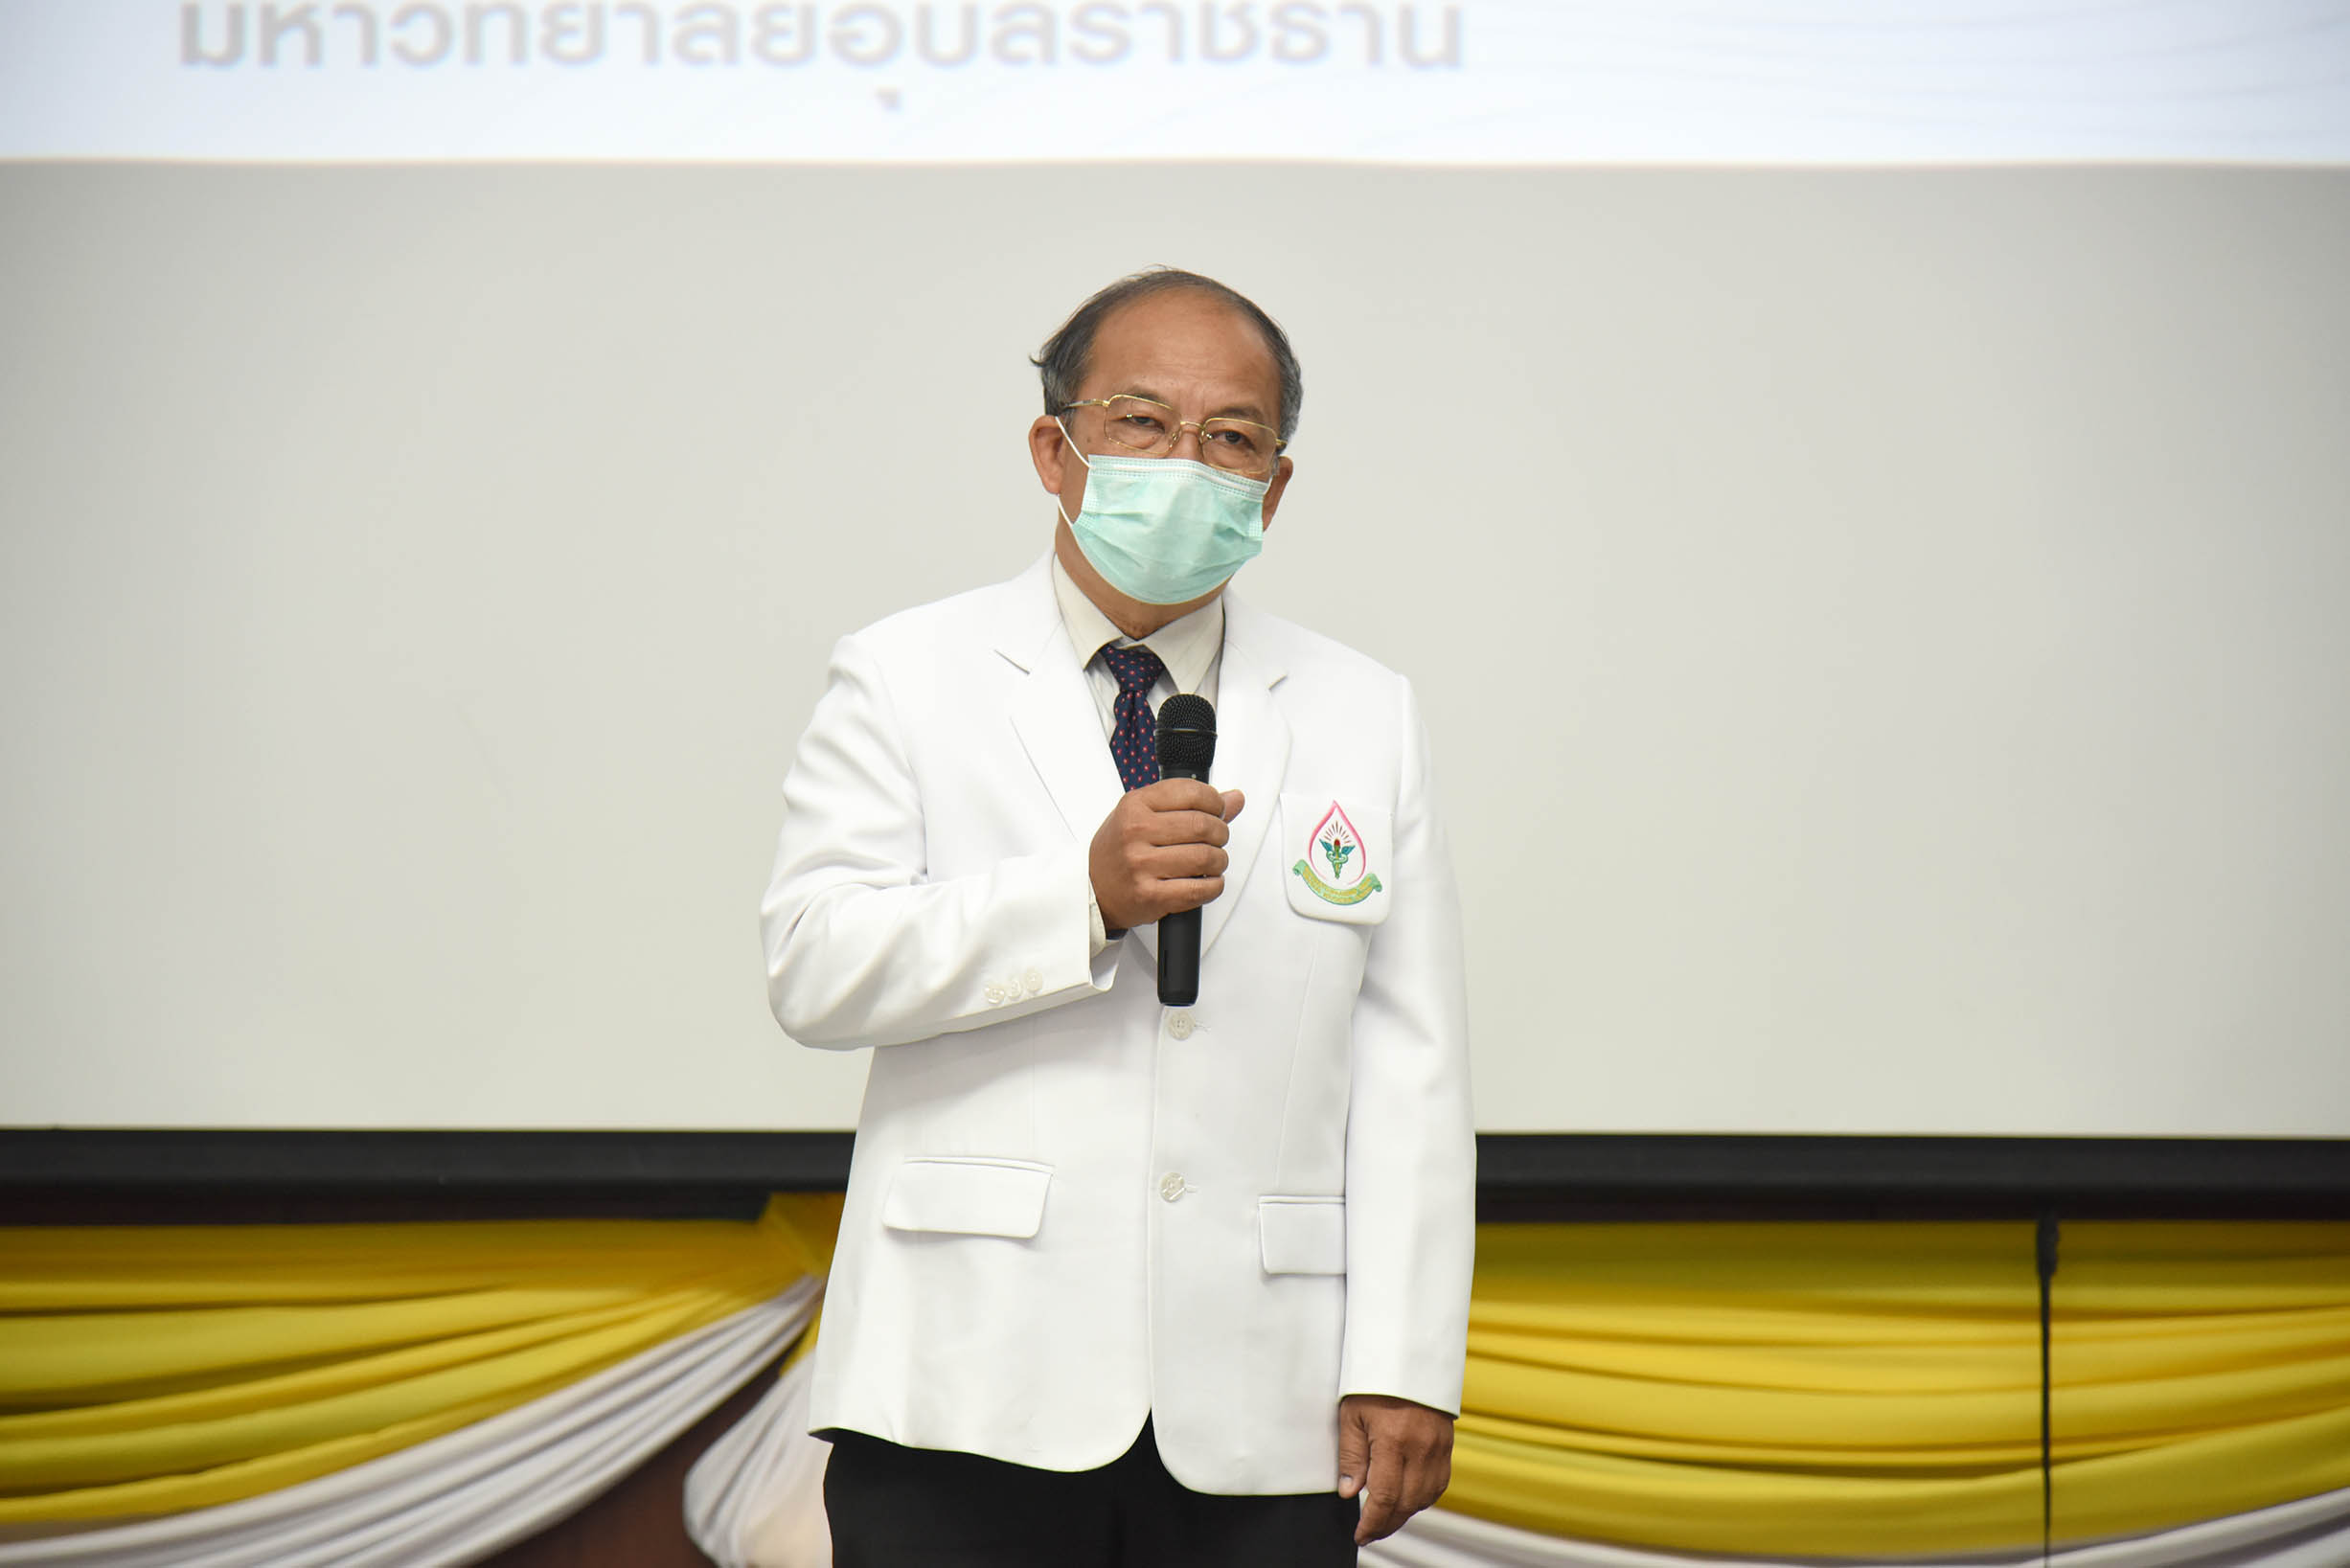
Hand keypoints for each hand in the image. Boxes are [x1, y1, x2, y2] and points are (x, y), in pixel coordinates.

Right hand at [1090, 781, 1244, 931]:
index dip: (1214, 803)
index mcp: (1135, 805)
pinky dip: (1213, 886)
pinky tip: (1206, 882)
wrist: (1093, 889)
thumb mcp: (1144, 814)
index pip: (1192, 793)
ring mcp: (1141, 865)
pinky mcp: (1150, 896)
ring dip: (1219, 861)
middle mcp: (1136, 832)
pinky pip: (1199, 890)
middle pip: (1203, 826)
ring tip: (1211, 862)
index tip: (1216, 812)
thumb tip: (1233, 799)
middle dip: (1220, 833)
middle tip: (1216, 839)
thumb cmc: (1119, 850)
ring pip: (1205, 857)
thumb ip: (1189, 804)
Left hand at [1337, 1393, 1453, 1545]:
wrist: (1409, 1354)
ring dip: (1405, 1513)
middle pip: (1407, 1503)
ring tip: (1386, 1518)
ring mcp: (1438, 1447)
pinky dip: (1423, 1497)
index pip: (1385, 1497)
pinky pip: (1439, 1483)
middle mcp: (1421, 1447)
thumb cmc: (1375, 1381)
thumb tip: (1349, 1492)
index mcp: (1393, 1439)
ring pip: (1426, 1497)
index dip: (1372, 1522)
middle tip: (1370, 1532)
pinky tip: (1407, 1498)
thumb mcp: (1352, 1414)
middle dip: (1387, 1524)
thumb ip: (1351, 1455)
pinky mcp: (1447, 1444)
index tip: (1361, 1533)